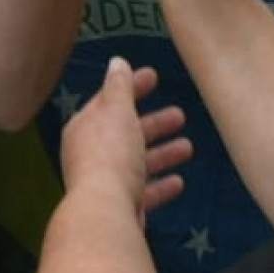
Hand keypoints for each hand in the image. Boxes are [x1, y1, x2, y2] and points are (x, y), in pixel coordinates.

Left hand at [60, 56, 192, 218]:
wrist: (105, 210)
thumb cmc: (111, 153)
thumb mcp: (117, 111)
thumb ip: (120, 86)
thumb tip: (117, 61)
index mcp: (85, 127)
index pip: (109, 100)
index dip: (131, 86)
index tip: (154, 76)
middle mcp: (91, 154)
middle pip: (126, 134)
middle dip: (154, 124)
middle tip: (181, 115)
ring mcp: (104, 182)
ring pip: (137, 163)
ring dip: (163, 154)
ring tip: (189, 147)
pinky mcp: (119, 207)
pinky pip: (143, 192)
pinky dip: (160, 186)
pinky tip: (179, 182)